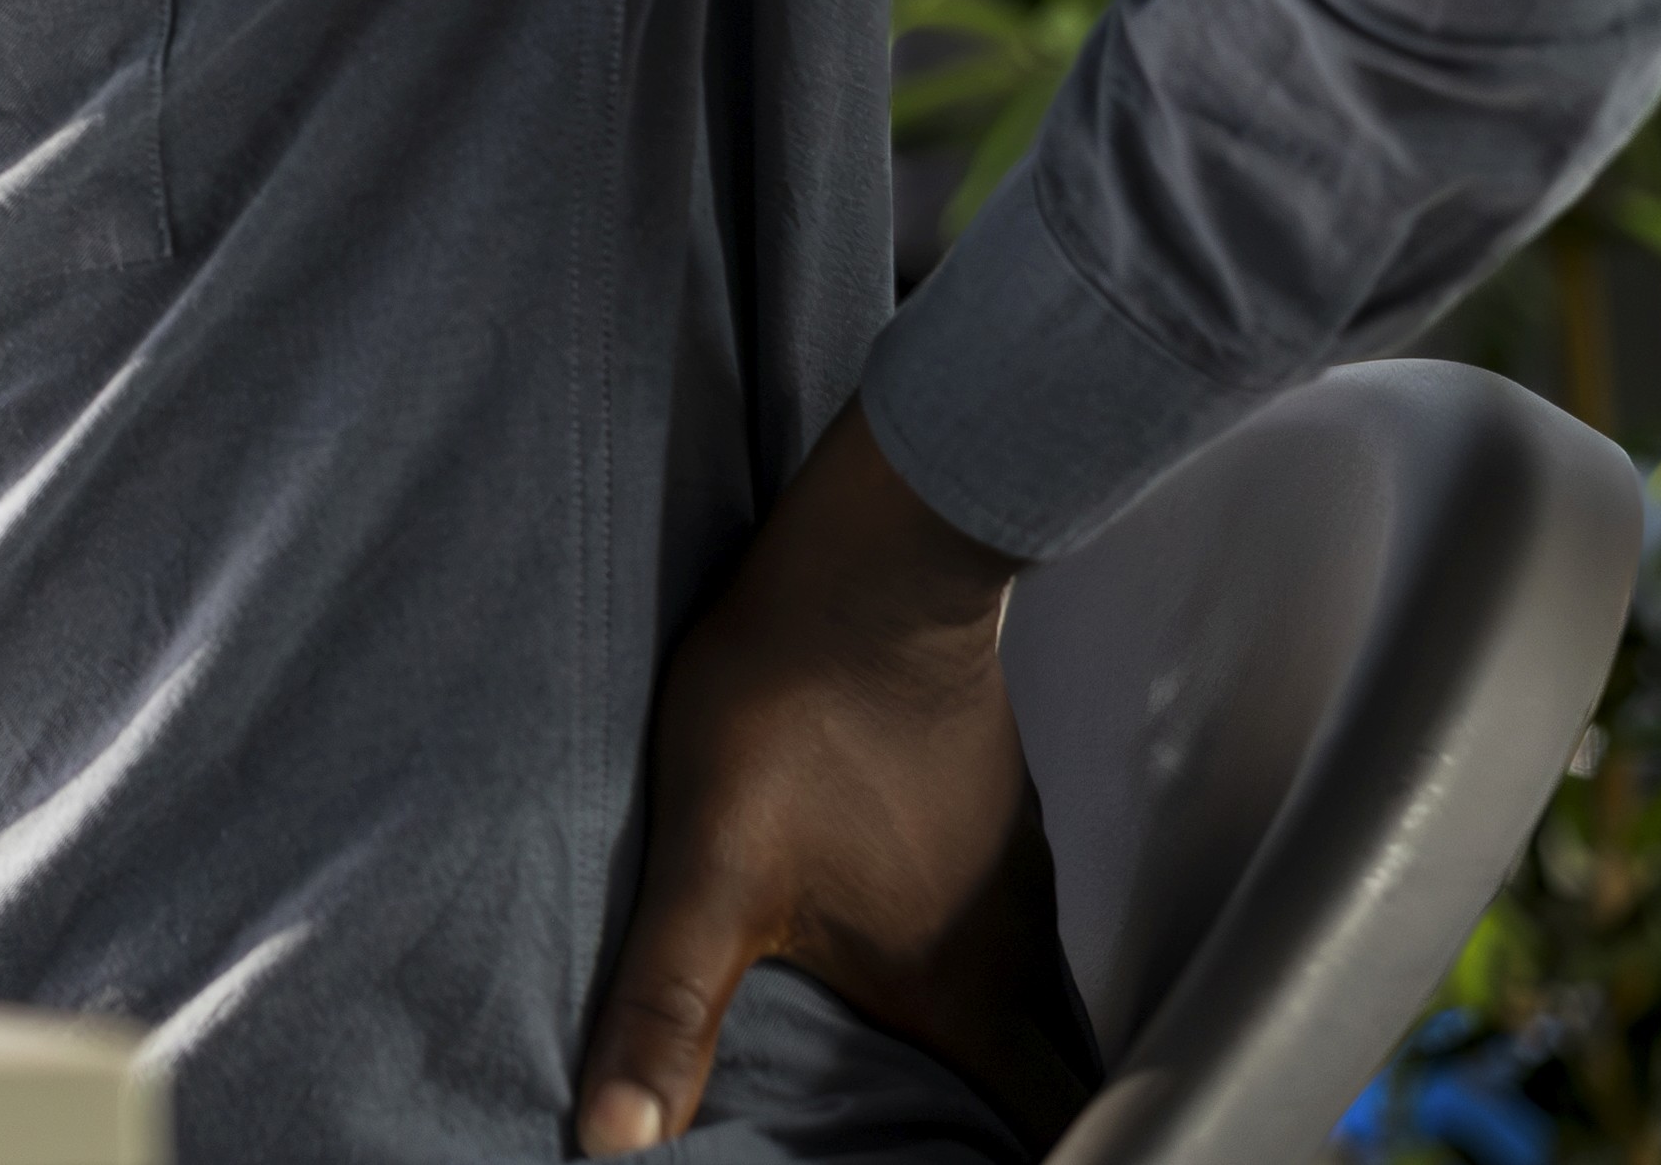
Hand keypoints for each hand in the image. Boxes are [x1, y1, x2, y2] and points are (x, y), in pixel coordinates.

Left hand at [576, 400, 1091, 1156]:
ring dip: (996, 1052)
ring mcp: (1010, 871)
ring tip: (937, 1090)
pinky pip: (1003, 928)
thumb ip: (666, 1005)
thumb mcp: (707, 866)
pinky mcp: (988, 811)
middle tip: (956, 1145)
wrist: (869, 556)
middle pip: (1046, 1073)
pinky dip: (976, 975)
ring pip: (1030, 1000)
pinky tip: (912, 962)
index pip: (1046, 1121)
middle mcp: (1010, 941)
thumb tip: (613, 1136)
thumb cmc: (791, 705)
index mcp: (961, 986)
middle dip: (1015, 1124)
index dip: (1033, 1162)